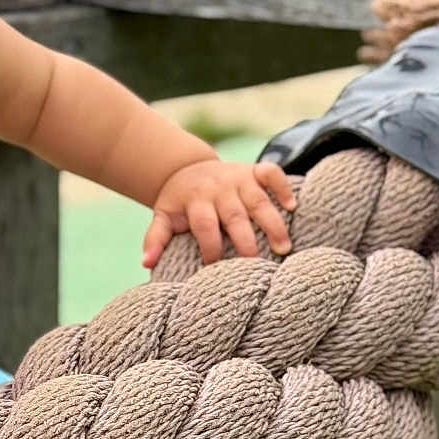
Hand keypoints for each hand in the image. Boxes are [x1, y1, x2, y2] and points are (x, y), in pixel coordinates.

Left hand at [142, 160, 296, 268]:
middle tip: (256, 264)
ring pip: (258, 199)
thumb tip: (146, 263)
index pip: (205, 226)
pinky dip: (282, 186)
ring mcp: (238, 178)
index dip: (211, 247)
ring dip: (272, 223)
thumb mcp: (163, 217)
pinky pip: (271, 173)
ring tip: (283, 247)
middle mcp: (218, 188)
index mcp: (196, 201)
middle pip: (234, 215)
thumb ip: (155, 239)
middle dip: (245, 240)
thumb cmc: (178, 203)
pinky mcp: (253, 170)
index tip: (216, 270)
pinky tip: (292, 206)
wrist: (185, 168)